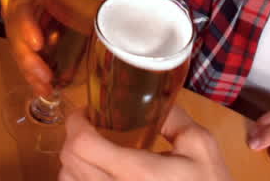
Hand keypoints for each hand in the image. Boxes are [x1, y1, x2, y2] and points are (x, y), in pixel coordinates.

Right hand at [0, 0, 63, 96]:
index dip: (26, 23)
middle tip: (45, 78)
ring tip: (45, 89)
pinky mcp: (20, 27)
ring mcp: (15, 13)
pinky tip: (44, 86)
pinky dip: (32, 69)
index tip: (38, 43)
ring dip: (29, 69)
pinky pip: (22, 48)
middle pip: (14, 29)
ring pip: (16, 43)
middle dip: (27, 57)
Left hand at [58, 106, 233, 180]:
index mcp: (138, 173)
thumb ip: (173, 117)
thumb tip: (152, 97)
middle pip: (69, 162)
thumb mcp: (200, 146)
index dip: (76, 123)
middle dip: (74, 139)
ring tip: (95, 152)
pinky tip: (98, 174)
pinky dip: (79, 180)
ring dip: (73, 163)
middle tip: (91, 128)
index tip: (87, 113)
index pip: (82, 145)